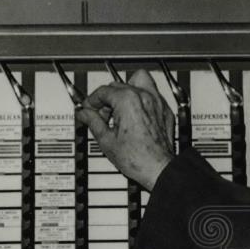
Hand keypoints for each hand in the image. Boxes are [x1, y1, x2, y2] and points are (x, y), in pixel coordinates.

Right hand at [76, 69, 175, 189]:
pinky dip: (142, 98)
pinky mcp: (165, 110)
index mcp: (128, 100)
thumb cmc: (136, 157)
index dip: (92, 100)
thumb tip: (84, 114)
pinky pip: (153, 94)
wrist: (158, 168)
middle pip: (119, 85)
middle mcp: (144, 96)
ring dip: (127, 89)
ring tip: (120, 106)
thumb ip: (93, 122)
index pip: (103, 91)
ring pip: (140, 80)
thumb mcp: (106, 140)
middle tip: (102, 114)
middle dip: (107, 98)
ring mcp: (157, 102)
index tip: (88, 109)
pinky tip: (136, 114)